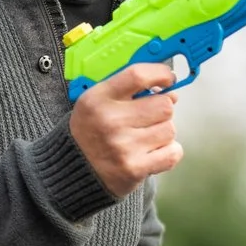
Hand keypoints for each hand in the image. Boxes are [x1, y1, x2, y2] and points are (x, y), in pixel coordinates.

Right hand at [70, 62, 182, 196]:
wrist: (72, 171)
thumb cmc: (91, 131)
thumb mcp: (96, 101)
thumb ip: (127, 88)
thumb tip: (170, 92)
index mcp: (98, 99)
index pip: (138, 75)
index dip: (160, 74)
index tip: (167, 79)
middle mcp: (110, 121)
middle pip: (164, 105)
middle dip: (162, 110)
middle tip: (149, 117)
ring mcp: (123, 147)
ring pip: (169, 130)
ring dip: (163, 133)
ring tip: (145, 138)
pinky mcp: (134, 169)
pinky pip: (172, 153)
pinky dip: (168, 153)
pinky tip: (151, 152)